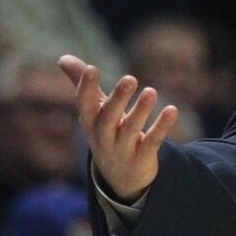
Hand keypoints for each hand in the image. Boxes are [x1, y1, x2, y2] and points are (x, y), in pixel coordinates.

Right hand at [59, 54, 178, 200]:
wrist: (120, 178)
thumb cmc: (107, 133)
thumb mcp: (94, 112)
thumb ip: (84, 86)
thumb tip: (63, 58)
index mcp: (90, 123)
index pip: (84, 105)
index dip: (86, 88)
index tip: (91, 68)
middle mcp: (103, 137)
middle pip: (108, 118)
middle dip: (117, 99)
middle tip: (130, 78)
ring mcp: (122, 150)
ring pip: (131, 130)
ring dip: (141, 111)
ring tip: (151, 91)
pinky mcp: (142, 158)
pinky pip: (152, 142)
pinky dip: (161, 127)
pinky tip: (172, 110)